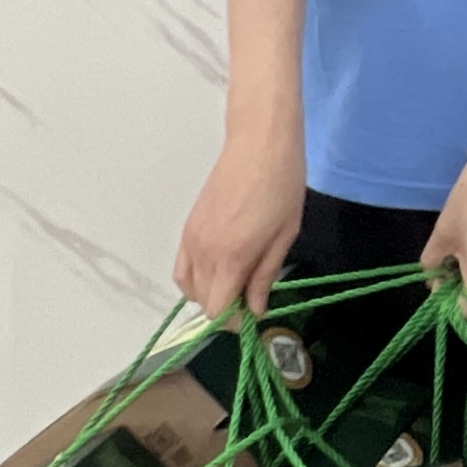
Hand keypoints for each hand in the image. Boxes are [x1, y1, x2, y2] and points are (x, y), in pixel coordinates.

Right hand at [173, 127, 305, 320]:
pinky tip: (219, 269)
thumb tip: (255, 308)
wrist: (259, 145)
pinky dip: (195, 278)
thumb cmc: (281, 187)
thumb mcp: (284, 236)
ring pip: (187, 286)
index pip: (217, 310)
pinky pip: (182, 267)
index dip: (234, 321)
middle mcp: (204, 251)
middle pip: (202, 302)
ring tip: (235, 283)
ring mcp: (191, 238)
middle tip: (250, 298)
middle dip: (224, 309)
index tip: (253, 315)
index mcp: (230, 257)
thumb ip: (265, 275)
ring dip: (209, 294)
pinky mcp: (188, 227)